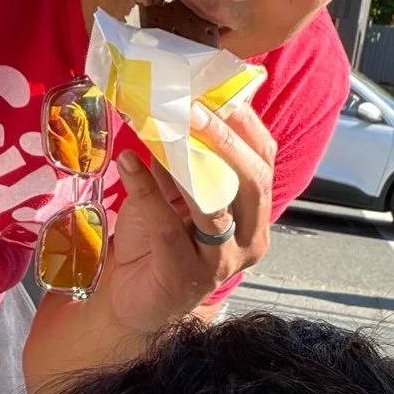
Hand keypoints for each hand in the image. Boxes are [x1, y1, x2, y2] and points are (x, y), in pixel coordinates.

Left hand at [95, 99, 278, 334]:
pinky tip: (129, 162)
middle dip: (225, 140)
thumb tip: (172, 107)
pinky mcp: (184, 275)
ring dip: (188, 162)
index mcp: (254, 216)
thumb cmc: (158, 244)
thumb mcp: (175, 195)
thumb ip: (182, 161)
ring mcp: (220, 262)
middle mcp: (248, 240)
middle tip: (194, 107)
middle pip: (253, 182)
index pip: (264, 164)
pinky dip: (146, 190)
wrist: (133, 301)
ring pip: (215, 206)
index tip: (219, 91)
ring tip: (163, 127)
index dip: (246, 126)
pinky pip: (168, 225)